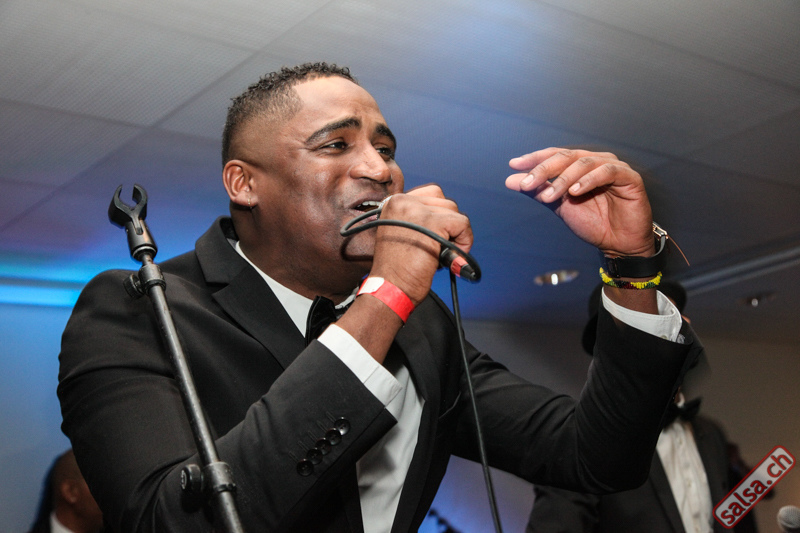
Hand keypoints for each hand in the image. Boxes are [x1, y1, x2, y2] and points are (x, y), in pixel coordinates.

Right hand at [369, 184, 472, 304]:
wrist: (389, 288)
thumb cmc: (395, 269)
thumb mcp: (402, 234)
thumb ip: (419, 220)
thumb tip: (449, 219)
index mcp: (394, 202)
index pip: (431, 195)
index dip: (440, 216)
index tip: (438, 236)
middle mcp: (402, 201)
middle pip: (444, 202)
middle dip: (450, 225)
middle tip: (442, 248)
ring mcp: (417, 210)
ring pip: (454, 212)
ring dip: (456, 234)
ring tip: (443, 254)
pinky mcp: (432, 223)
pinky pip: (462, 224)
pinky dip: (464, 241)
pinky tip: (452, 257)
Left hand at [506, 147, 653, 257]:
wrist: (618, 244)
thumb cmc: (593, 222)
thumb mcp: (559, 206)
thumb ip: (538, 191)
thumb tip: (510, 180)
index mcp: (580, 165)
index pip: (554, 155)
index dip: (535, 159)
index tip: (514, 165)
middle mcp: (596, 161)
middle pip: (566, 157)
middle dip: (544, 169)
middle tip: (527, 184)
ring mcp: (614, 167)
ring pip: (584, 163)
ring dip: (563, 179)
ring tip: (550, 195)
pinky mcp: (630, 177)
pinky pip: (607, 172)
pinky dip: (588, 180)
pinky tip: (574, 191)